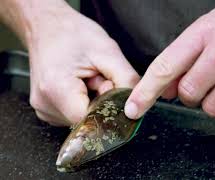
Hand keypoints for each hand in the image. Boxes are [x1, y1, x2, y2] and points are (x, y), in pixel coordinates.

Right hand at [27, 6, 138, 125]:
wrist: (47, 26)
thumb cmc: (73, 34)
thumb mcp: (108, 51)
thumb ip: (126, 80)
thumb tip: (136, 105)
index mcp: (56, 89)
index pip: (92, 119)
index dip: (107, 105)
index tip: (107, 85)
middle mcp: (44, 105)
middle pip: (87, 119)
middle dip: (100, 102)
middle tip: (97, 76)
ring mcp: (43, 109)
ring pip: (82, 119)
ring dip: (92, 101)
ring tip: (87, 78)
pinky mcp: (46, 110)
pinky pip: (73, 115)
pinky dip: (82, 102)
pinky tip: (80, 84)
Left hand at [126, 0, 214, 121]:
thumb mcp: (210, 28)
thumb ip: (184, 58)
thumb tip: (166, 90)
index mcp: (206, 32)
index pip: (166, 67)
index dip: (145, 91)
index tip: (133, 108)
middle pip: (189, 94)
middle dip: (191, 94)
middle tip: (206, 79)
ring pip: (212, 109)